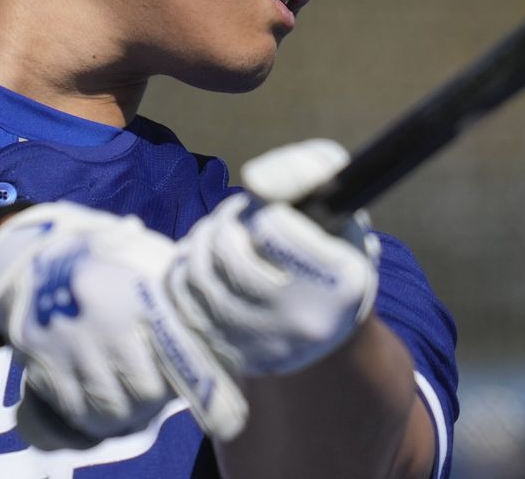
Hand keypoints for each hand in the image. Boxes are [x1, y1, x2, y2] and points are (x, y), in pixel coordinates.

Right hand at [0, 202, 248, 446]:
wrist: (39, 253)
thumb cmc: (112, 258)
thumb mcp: (151, 258)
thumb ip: (183, 288)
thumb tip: (224, 322)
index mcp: (143, 293)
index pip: (180, 355)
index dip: (196, 380)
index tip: (208, 392)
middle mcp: (110, 321)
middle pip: (146, 393)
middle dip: (156, 401)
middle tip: (158, 393)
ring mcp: (75, 343)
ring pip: (111, 409)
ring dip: (126, 414)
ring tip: (131, 403)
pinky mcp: (45, 360)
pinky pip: (74, 409)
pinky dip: (91, 418)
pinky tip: (99, 405)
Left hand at [168, 139, 380, 377]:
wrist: (330, 327)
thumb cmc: (333, 249)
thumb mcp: (339, 201)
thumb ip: (307, 169)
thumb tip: (255, 182)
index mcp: (341, 282)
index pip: (274, 229)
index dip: (264, 211)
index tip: (271, 213)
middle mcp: (303, 321)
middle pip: (229, 253)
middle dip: (225, 220)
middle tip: (236, 215)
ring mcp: (264, 344)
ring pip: (200, 276)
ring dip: (202, 240)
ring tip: (219, 232)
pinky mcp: (232, 354)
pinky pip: (184, 301)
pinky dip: (185, 269)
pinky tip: (203, 260)